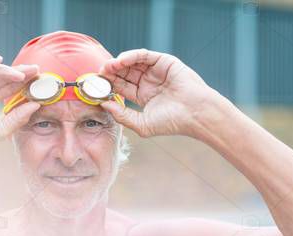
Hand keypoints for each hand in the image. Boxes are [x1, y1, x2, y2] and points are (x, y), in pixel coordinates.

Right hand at [0, 50, 39, 152]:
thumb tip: (36, 105)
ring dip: (6, 68)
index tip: (39, 80)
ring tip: (19, 74)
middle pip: (4, 74)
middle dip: (20, 71)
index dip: (24, 82)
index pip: (10, 86)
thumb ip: (19, 117)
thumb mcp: (2, 128)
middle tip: (35, 70)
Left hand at [98, 49, 228, 137]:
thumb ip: (121, 115)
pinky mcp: (165, 62)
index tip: (95, 86)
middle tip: (98, 74)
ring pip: (132, 63)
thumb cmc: (173, 122)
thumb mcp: (141, 123)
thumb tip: (103, 104)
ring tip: (108, 66)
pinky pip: (144, 55)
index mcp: (143, 96)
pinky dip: (131, 55)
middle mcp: (149, 82)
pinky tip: (121, 61)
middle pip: (124, 73)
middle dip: (110, 72)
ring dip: (118, 63)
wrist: (196, 114)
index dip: (108, 85)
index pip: (121, 87)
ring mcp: (157, 71)